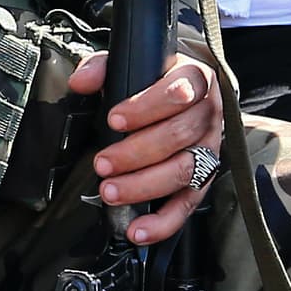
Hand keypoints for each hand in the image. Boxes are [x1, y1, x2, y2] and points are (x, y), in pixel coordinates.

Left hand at [71, 49, 221, 247]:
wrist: (190, 91)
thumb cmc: (157, 78)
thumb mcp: (132, 61)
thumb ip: (103, 66)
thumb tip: (81, 81)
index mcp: (195, 78)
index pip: (179, 91)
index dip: (145, 107)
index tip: (114, 120)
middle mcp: (208, 114)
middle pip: (179, 136)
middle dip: (136, 153)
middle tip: (102, 163)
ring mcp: (209, 148)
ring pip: (184, 171)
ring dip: (144, 185)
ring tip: (110, 191)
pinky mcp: (203, 179)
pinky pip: (188, 204)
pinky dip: (163, 221)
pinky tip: (138, 229)